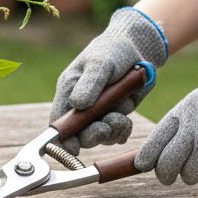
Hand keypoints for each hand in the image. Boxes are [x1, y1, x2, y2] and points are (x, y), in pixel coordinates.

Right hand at [49, 6, 168, 154]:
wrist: (138, 49)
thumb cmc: (112, 50)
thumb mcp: (100, 63)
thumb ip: (90, 83)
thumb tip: (77, 104)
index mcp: (69, 90)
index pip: (59, 120)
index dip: (62, 137)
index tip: (73, 147)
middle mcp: (82, 106)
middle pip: (79, 133)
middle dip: (92, 135)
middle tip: (105, 128)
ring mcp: (100, 112)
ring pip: (100, 136)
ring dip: (111, 131)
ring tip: (121, 116)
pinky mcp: (117, 115)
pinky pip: (117, 134)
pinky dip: (122, 131)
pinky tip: (126, 119)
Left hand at [134, 45, 197, 187]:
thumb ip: (183, 123)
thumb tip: (158, 154)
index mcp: (186, 108)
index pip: (157, 138)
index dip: (147, 156)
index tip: (143, 166)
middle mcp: (196, 123)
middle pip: (168, 162)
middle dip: (166, 175)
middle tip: (169, 178)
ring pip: (190, 174)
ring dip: (195, 175)